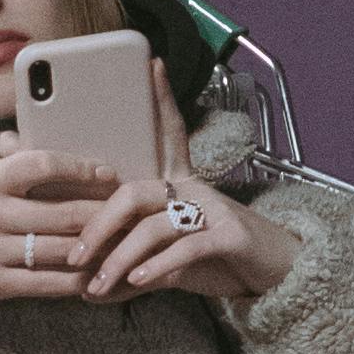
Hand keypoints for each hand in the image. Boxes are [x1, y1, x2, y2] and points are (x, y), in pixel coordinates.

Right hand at [0, 132, 126, 312]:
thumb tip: (26, 135)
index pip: (43, 164)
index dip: (81, 168)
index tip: (107, 173)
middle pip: (63, 211)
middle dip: (104, 212)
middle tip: (133, 211)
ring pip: (60, 250)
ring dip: (98, 250)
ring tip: (126, 246)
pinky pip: (42, 284)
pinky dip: (73, 283)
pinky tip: (95, 281)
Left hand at [48, 54, 296, 316]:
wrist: (278, 272)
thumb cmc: (219, 258)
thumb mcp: (172, 257)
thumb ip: (132, 265)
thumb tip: (86, 288)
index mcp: (181, 184)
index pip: (168, 135)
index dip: (161, 100)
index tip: (152, 65)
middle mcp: (196, 189)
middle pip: (136, 191)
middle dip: (98, 223)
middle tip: (75, 254)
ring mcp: (215, 210)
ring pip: (154, 226)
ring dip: (120, 258)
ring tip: (98, 284)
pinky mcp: (231, 237)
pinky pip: (186, 247)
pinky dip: (157, 266)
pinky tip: (137, 281)